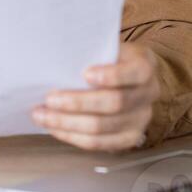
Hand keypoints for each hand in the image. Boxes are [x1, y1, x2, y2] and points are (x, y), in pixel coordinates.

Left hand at [31, 43, 160, 151]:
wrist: (127, 80)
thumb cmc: (109, 60)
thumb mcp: (107, 47)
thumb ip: (91, 53)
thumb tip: (57, 60)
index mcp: (146, 65)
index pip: (136, 72)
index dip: (112, 76)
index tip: (85, 74)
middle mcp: (149, 93)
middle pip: (115, 103)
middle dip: (78, 103)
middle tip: (50, 98)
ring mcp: (141, 119)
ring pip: (102, 127)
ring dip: (67, 123)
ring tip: (42, 115)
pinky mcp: (128, 138)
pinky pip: (98, 143)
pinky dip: (72, 136)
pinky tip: (54, 127)